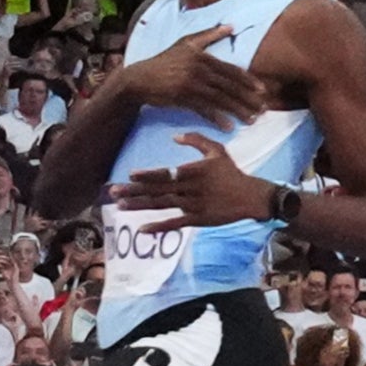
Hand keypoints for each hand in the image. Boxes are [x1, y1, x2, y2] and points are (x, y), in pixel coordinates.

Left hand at [110, 133, 274, 227]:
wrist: (252, 197)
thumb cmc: (233, 173)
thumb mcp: (218, 150)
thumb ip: (197, 140)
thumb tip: (174, 136)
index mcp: (194, 171)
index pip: (166, 173)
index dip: (148, 175)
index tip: (130, 175)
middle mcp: (191, 189)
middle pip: (158, 190)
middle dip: (134, 191)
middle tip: (113, 192)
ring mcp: (193, 205)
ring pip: (162, 206)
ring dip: (140, 206)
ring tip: (121, 206)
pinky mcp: (198, 220)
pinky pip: (175, 224)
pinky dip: (159, 227)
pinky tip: (142, 229)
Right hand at [116, 27, 269, 124]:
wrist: (139, 78)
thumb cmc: (165, 60)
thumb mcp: (185, 43)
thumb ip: (209, 34)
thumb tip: (230, 25)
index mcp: (202, 56)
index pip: (230, 70)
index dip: (248, 81)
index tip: (262, 90)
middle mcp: (198, 69)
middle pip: (228, 86)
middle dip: (247, 98)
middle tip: (263, 109)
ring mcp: (189, 84)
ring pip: (219, 99)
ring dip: (237, 110)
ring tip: (252, 120)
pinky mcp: (181, 98)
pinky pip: (203, 109)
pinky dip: (216, 118)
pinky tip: (228, 126)